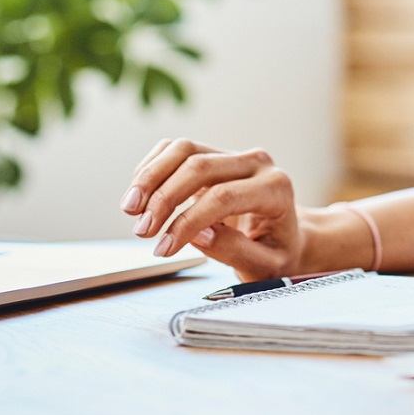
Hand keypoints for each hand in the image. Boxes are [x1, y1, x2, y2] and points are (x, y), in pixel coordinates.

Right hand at [120, 138, 304, 281]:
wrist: (283, 235)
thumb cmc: (275, 252)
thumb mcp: (264, 265)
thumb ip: (234, 250)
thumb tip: (198, 234)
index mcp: (276, 189)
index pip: (224, 197)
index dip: (187, 221)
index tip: (163, 248)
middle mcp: (257, 163)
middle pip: (199, 166)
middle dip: (163, 198)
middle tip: (141, 231)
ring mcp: (233, 154)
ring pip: (183, 149)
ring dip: (150, 177)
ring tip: (130, 209)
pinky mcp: (213, 152)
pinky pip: (175, 149)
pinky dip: (152, 168)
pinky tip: (139, 196)